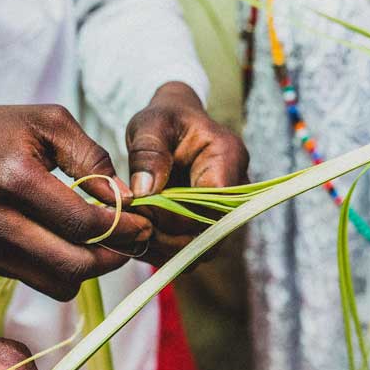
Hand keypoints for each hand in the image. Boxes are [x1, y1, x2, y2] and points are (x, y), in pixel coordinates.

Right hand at [0, 95, 152, 300]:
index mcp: (14, 179)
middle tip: (137, 240)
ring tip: (111, 243)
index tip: (144, 223)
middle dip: (115, 256)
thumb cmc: (4, 130)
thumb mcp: (52, 123)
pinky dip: (69, 270)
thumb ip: (93, 159)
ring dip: (94, 269)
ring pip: (60, 283)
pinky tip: (77, 243)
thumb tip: (126, 199)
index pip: (80, 223)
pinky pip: (43, 282)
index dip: (121, 229)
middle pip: (73, 264)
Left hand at [126, 82, 248, 264]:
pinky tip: (141, 239)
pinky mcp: (213, 224)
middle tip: (132, 224)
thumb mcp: (150, 124)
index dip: (175, 215)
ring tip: (133, 232)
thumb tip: (145, 191)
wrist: (175, 125)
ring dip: (165, 248)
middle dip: (168, 236)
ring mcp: (227, 210)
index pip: (212, 204)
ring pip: (203, 248)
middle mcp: (237, 189)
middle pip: (210, 233)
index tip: (140, 207)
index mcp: (228, 157)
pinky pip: (194, 249)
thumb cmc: (164, 119)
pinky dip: (167, 250)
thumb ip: (148, 153)